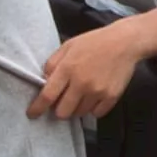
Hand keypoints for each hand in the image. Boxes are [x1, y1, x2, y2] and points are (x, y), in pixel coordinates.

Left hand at [27, 22, 141, 119]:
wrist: (124, 42)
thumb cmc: (94, 42)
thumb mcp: (67, 46)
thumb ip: (53, 64)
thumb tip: (44, 81)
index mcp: (67, 69)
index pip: (47, 95)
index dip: (37, 108)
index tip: (32, 114)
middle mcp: (81, 83)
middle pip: (62, 112)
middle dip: (59, 109)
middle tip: (63, 100)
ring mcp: (97, 92)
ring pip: (79, 114)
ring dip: (76, 108)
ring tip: (81, 94)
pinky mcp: (111, 97)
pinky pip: (96, 114)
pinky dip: (93, 108)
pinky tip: (94, 96)